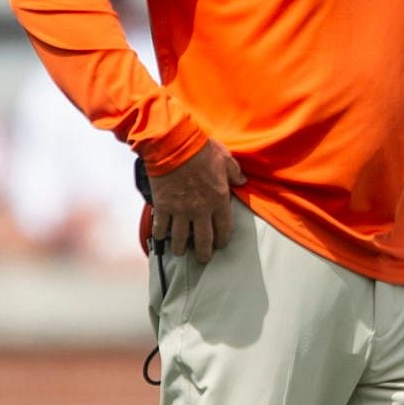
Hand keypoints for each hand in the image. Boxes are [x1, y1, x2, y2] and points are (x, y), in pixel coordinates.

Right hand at [148, 139, 244, 262]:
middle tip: (203, 259)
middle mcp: (201, 211)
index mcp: (219, 200)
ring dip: (181, 248)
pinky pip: (161, 227)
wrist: (173, 146)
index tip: (220, 244)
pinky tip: (161, 237)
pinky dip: (160, 234)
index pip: (224, 228)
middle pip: (204, 240)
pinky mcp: (163, 207)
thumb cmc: (201, 150)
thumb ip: (235, 172)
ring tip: (181, 252)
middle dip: (204, 253)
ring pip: (181, 239)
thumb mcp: (225, 158)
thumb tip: (243, 180)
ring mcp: (180, 211)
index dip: (222, 240)